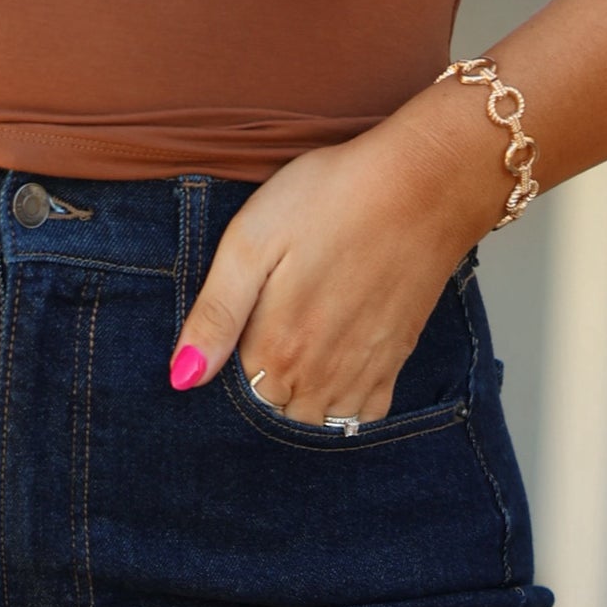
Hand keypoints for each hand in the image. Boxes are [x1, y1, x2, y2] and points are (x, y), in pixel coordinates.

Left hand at [169, 98, 502, 426]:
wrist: (425, 183)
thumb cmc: (332, 198)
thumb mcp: (251, 241)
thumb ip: (215, 314)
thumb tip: (182, 379)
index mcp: (274, 351)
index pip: (233, 398)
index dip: (226, 375)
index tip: (233, 342)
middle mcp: (315, 378)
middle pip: (272, 416)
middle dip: (260, 397)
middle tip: (266, 343)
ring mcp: (357, 377)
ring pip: (313, 423)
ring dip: (298, 408)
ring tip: (296, 361)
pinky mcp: (391, 366)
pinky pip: (359, 418)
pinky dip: (342, 411)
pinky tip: (332, 377)